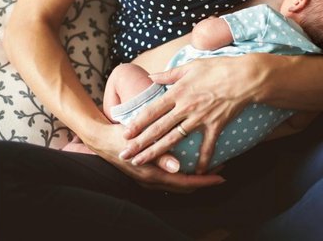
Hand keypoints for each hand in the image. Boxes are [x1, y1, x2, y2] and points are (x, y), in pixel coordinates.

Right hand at [88, 122, 225, 192]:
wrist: (100, 138)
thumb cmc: (121, 137)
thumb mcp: (140, 143)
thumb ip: (160, 156)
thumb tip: (178, 167)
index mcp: (152, 174)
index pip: (186, 182)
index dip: (206, 181)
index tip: (222, 176)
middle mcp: (152, 180)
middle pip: (186, 185)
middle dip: (205, 179)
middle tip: (222, 168)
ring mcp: (149, 178)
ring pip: (180, 183)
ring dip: (196, 176)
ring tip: (212, 165)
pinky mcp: (148, 172)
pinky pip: (172, 178)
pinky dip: (185, 173)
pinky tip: (192, 162)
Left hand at [118, 54, 265, 173]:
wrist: (245, 76)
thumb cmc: (219, 67)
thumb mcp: (191, 66)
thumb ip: (169, 74)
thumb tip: (151, 77)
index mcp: (178, 92)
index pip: (152, 110)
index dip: (137, 123)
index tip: (125, 134)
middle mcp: (186, 108)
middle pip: (158, 128)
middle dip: (140, 144)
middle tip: (126, 155)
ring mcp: (200, 118)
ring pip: (174, 139)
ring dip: (157, 152)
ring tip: (144, 162)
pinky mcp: (215, 125)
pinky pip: (207, 145)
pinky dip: (203, 159)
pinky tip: (197, 171)